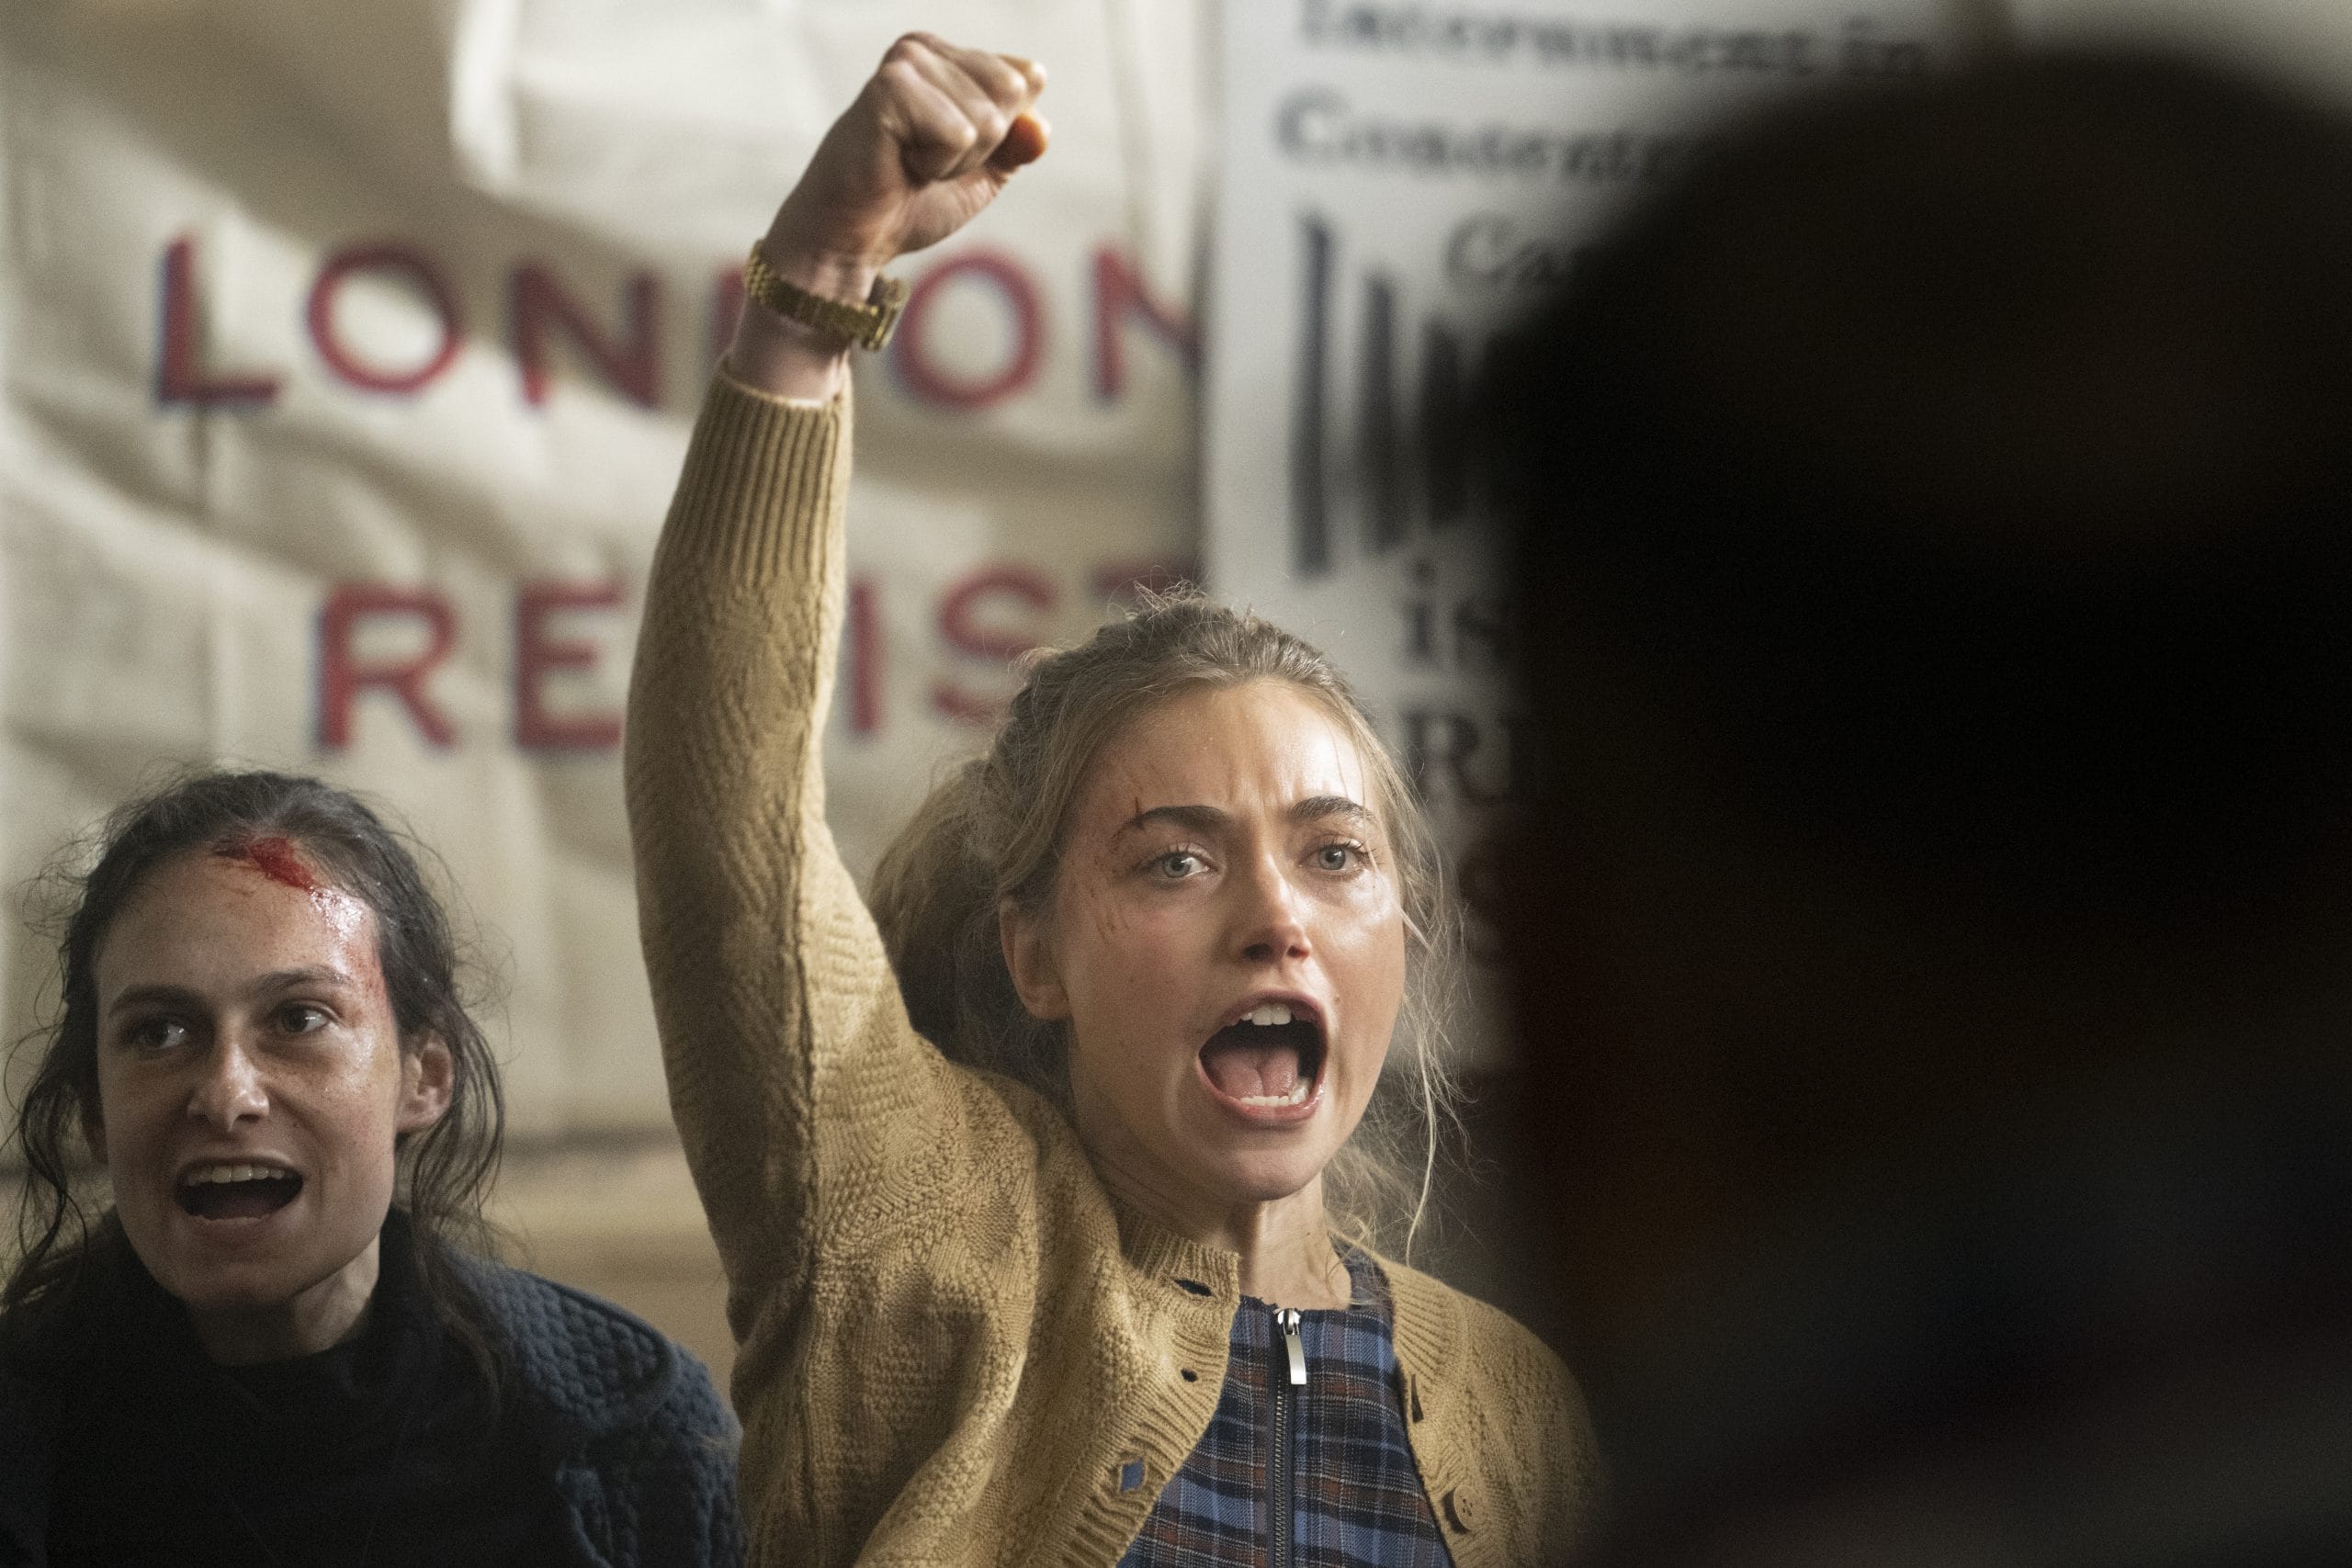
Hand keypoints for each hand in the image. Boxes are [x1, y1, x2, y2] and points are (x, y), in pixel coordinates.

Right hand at [733, 33, 1048, 397]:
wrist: (854, 240)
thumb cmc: (911, 203)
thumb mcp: (984, 173)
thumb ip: (1019, 144)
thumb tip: (1041, 128)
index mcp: (949, 57)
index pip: (1027, 78)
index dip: (1002, 135)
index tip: (950, 152)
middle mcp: (925, 48)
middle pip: (1012, 91)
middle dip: (982, 146)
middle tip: (928, 161)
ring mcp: (906, 62)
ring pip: (987, 117)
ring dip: (955, 160)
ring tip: (910, 163)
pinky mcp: (890, 87)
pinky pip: (958, 133)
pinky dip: (937, 164)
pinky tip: (899, 162)